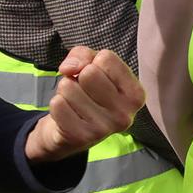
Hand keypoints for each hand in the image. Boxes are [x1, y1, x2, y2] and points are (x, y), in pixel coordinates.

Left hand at [24, 47, 144, 163]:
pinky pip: (57, 105)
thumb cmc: (87, 93)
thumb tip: (69, 68)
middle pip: (89, 73)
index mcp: (136, 94)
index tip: (97, 75)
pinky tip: (66, 113)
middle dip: (78, 77)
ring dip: (65, 91)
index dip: (93, 62)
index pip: (106, 58)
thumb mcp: (92, 66)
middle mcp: (125, 113)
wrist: (70, 132)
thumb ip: (82, 54)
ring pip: (69, 88)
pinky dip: (56, 105)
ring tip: (74, 102)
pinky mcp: (81, 137)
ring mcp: (104, 128)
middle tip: (83, 90)